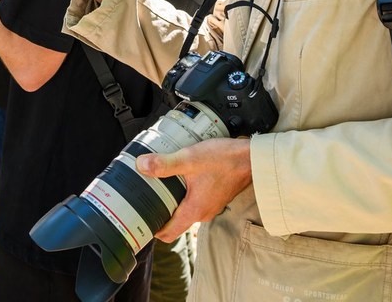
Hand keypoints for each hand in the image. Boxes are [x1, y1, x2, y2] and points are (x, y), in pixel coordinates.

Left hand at [136, 137, 251, 242]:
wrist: (251, 157)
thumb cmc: (224, 160)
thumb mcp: (190, 159)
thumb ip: (165, 164)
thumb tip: (142, 165)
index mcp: (194, 211)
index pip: (169, 234)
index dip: (152, 230)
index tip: (140, 221)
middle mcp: (203, 213)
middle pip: (175, 222)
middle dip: (160, 212)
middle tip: (145, 198)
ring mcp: (211, 206)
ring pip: (186, 210)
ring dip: (174, 201)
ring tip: (161, 185)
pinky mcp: (216, 197)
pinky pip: (196, 201)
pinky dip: (186, 194)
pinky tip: (182, 178)